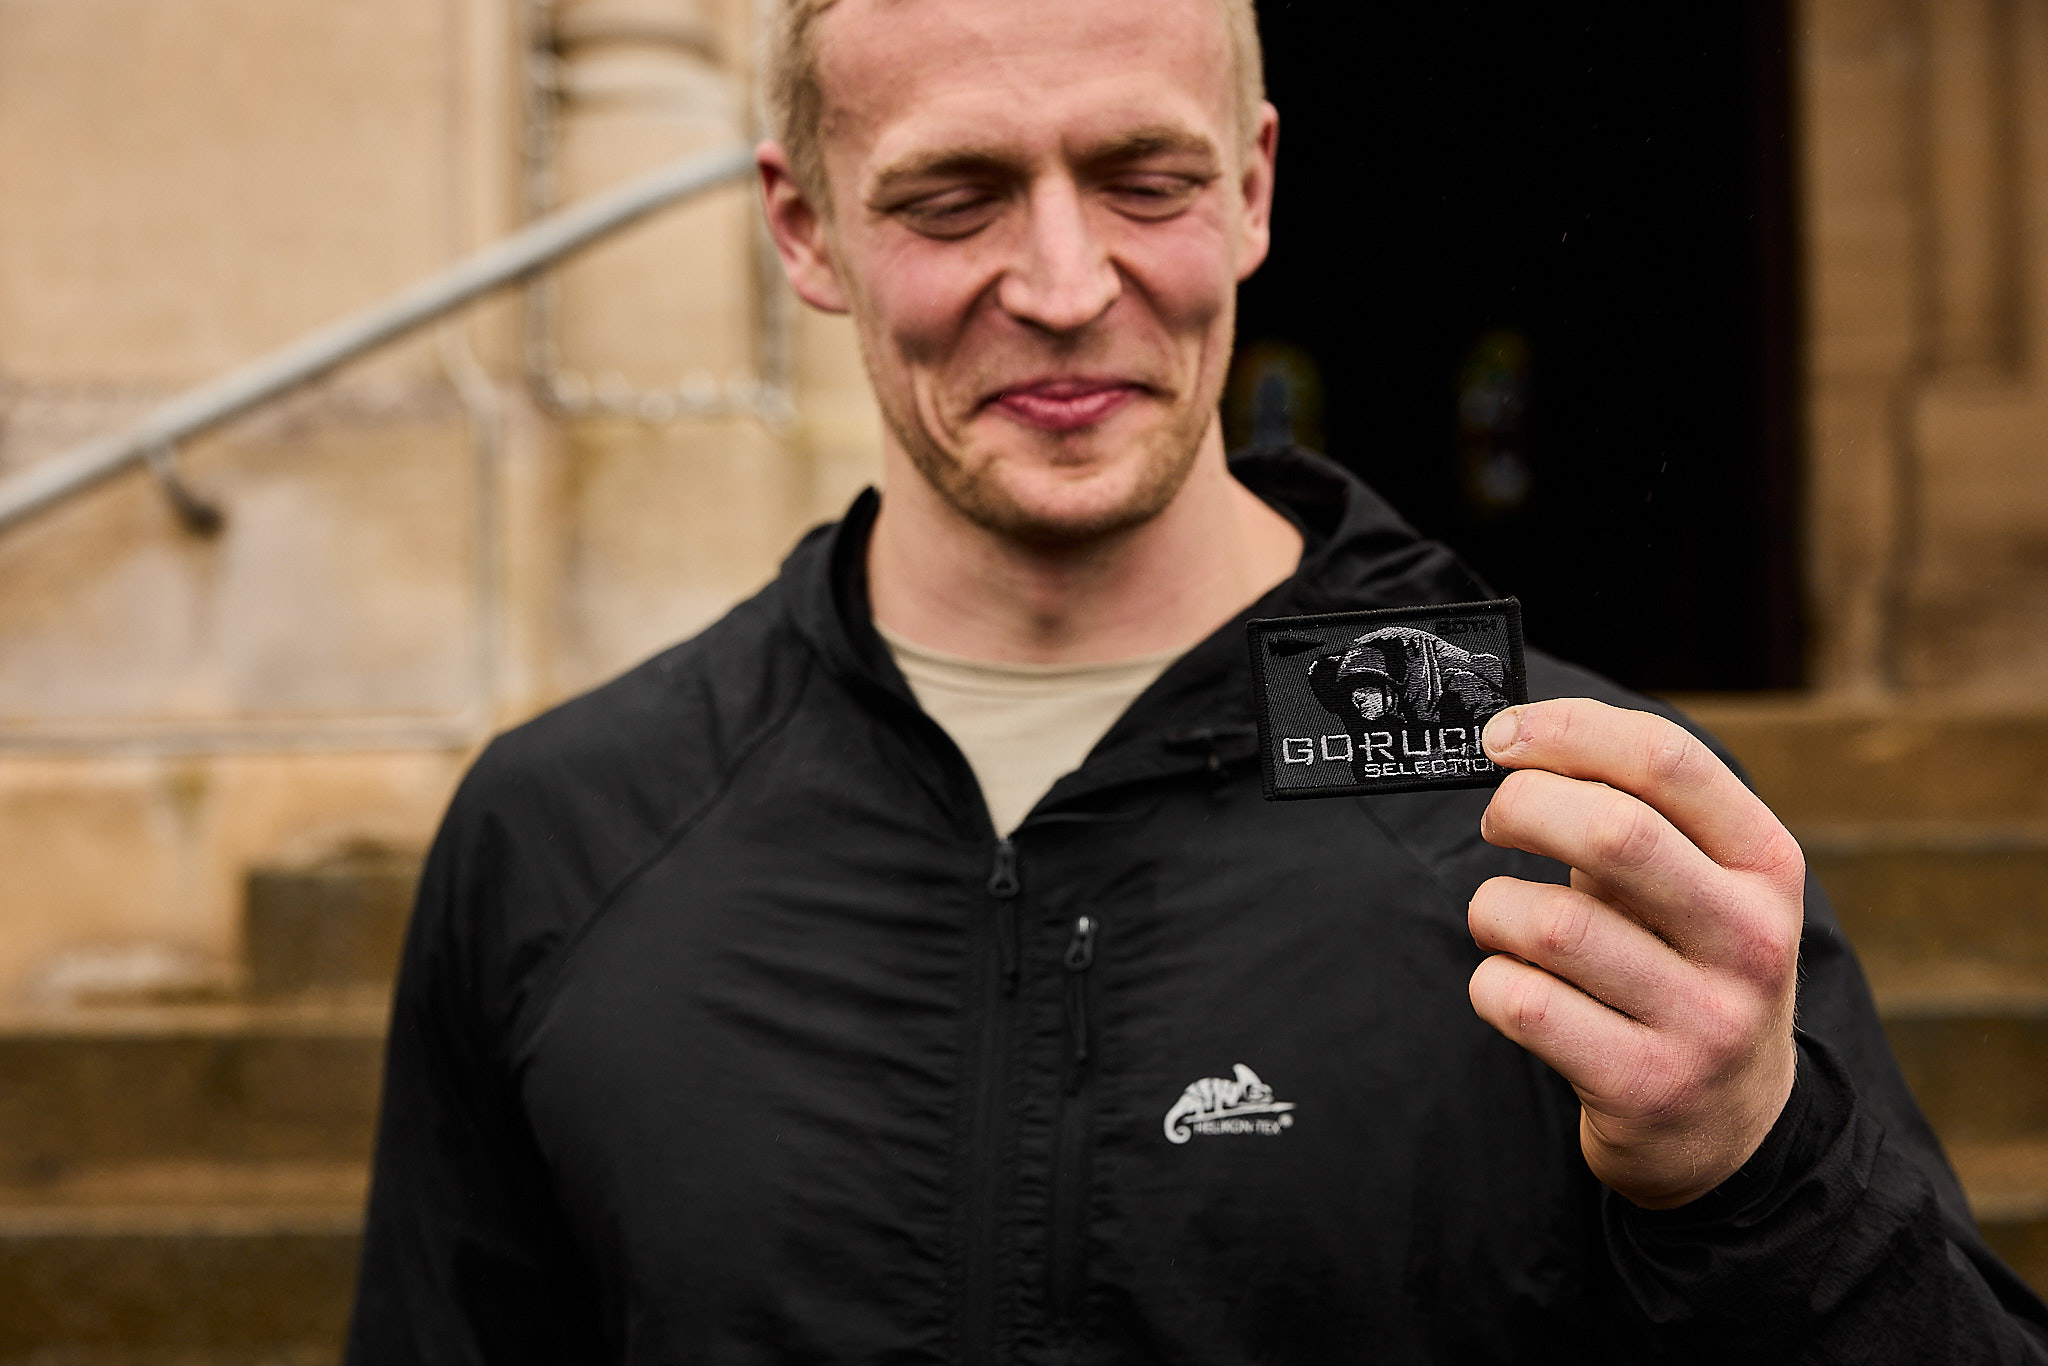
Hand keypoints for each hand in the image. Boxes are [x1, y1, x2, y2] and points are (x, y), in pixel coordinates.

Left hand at [1467, 698, 1804, 1208]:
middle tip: (1496, 821)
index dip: (1568, 731)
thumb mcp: (1695, 885)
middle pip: (1614, 833)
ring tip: (1501, 920)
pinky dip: (1490, 983)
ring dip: (1493, 908)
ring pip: (1552, 924)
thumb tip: (1517, 738)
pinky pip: (1524, 1004)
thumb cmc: (1683, 970)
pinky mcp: (1645, 1088)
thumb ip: (1629, 812)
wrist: (1729, 1130)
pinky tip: (1511, 988)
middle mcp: (1750, 941)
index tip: (1502, 735)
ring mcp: (1703, 1022)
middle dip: (1522, 808)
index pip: (1668, 762)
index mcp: (1767, 866)